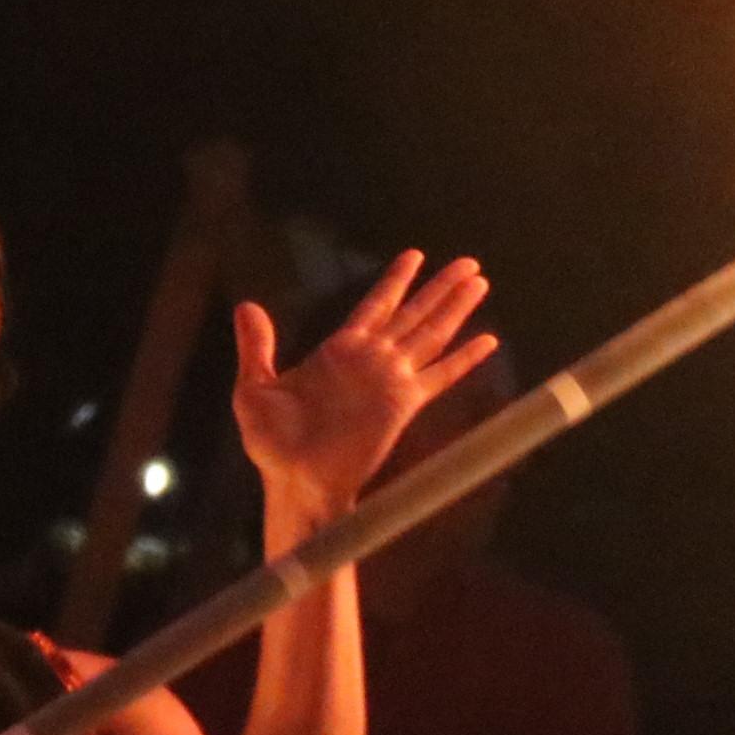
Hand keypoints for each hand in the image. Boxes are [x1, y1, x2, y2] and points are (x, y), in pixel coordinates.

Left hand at [231, 251, 495, 514]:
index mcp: (338, 352)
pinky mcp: (405, 403)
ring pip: (431, 334)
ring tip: (480, 282)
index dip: (396, 281)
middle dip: (439, 287)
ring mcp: (391, 380)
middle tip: (469, 262)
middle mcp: (372, 360)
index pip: (375, 306)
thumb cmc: (273, 442)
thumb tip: (246, 306)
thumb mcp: (254, 387)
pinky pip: (441, 374)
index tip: (415, 256)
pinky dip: (464, 358)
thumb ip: (257, 346)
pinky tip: (487, 341)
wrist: (295, 479)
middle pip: (413, 313)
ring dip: (456, 309)